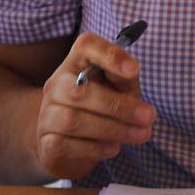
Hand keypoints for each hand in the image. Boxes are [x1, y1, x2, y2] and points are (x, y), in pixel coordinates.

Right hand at [35, 32, 154, 180]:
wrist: (74, 147)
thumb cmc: (104, 110)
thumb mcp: (120, 89)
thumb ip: (125, 78)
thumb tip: (131, 71)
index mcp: (77, 63)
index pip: (86, 46)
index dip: (109, 56)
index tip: (134, 70)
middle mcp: (56, 84)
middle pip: (78, 90)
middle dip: (118, 106)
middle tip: (148, 117)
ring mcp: (46, 114)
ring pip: (72, 120)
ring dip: (113, 129)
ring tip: (140, 135)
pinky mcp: (46, 143)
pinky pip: (65, 145)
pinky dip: (95, 148)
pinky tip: (114, 148)